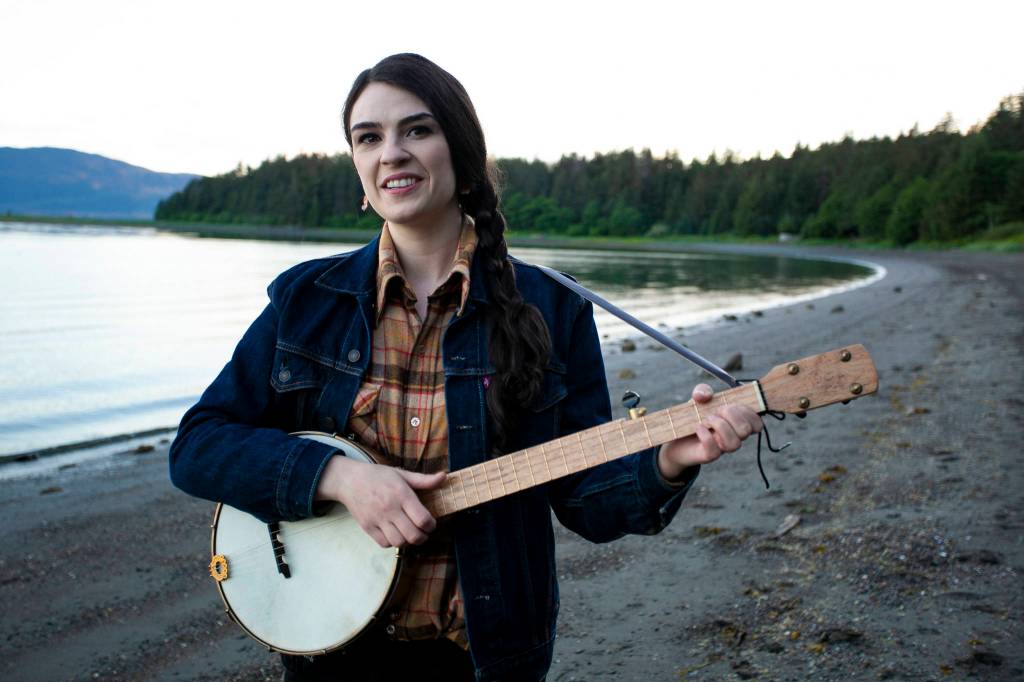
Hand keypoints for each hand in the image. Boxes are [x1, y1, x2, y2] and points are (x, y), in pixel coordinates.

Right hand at [315, 455, 444, 547]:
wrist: (350, 480)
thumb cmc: (379, 476)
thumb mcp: (402, 474)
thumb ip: (424, 480)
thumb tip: (444, 477)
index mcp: (401, 494)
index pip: (422, 519)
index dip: (431, 525)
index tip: (431, 523)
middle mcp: (389, 508)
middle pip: (413, 535)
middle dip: (423, 537)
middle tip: (423, 532)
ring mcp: (377, 519)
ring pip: (399, 542)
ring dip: (408, 541)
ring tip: (410, 534)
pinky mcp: (367, 527)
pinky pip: (384, 544)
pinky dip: (392, 542)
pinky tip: (395, 533)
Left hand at [657, 383, 762, 480]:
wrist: (675, 436)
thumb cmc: (693, 417)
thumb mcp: (698, 399)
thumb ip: (702, 391)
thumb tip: (704, 395)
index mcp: (737, 423)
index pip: (757, 423)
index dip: (748, 412)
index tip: (731, 405)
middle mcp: (733, 436)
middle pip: (746, 430)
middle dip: (731, 415)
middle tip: (716, 411)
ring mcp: (722, 447)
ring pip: (734, 443)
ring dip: (720, 426)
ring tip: (706, 420)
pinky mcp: (709, 455)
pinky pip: (714, 450)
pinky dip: (705, 435)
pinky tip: (698, 427)